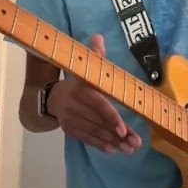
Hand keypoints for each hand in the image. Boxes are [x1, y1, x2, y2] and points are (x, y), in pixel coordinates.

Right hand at [48, 34, 141, 153]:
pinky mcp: (69, 129)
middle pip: (100, 122)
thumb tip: (99, 37)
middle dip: (119, 134)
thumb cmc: (77, 82)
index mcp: (81, 88)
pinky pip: (87, 139)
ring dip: (113, 142)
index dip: (111, 117)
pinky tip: (113, 150)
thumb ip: (95, 56)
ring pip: (95, 132)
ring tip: (129, 149)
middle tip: (135, 144)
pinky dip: (100, 145)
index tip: (123, 130)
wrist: (52, 98)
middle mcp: (74, 105)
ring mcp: (70, 119)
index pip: (98, 104)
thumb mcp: (84, 68)